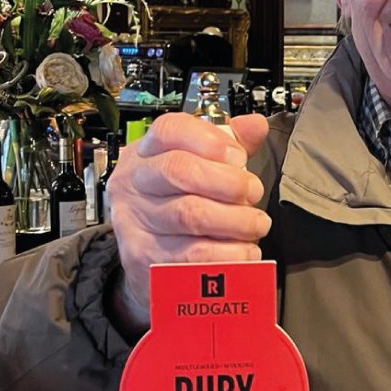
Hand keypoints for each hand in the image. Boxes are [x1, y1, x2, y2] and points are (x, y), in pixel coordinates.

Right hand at [108, 112, 270, 331]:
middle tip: (253, 193)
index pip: (169, 129)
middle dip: (229, 182)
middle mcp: (134, 185)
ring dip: (236, 220)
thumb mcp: (200, 172)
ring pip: (190, 215)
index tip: (239, 158)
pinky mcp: (145, 261)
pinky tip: (245, 251)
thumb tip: (256, 125)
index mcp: (147, 154)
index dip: (210, 140)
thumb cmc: (178, 211)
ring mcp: (134, 223)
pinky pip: (194, 255)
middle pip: (180, 170)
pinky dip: (229, 253)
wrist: (149, 265)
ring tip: (256, 225)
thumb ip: (228, 147)